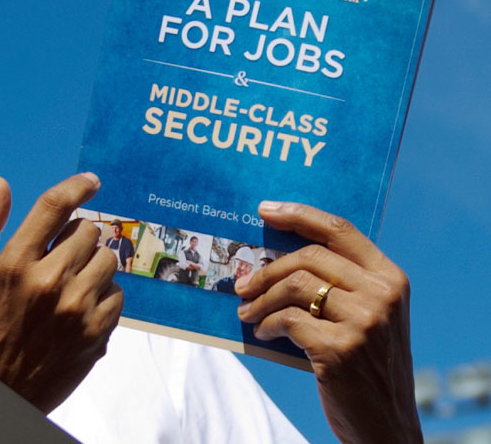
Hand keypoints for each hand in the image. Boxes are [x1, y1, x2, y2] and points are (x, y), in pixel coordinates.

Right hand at [0, 172, 122, 412]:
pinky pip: (118, 292)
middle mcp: (49, 282)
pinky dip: (103, 295)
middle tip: (60, 259)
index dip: (77, 186)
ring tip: (70, 284)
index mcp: (16, 264)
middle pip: (88, 231)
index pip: (55, 206)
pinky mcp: (98, 331)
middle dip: (77, 239)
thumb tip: (1, 183)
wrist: (2, 389)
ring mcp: (77, 308)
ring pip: (107, 259)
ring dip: (92, 265)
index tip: (91, 181)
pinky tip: (80, 308)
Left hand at [235, 202, 421, 443]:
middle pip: (308, 257)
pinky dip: (266, 325)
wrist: (386, 425)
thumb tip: (274, 256)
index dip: (299, 214)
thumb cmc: (367, 365)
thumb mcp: (369, 316)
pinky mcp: (341, 349)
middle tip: (242, 286)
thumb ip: (340, 284)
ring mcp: (364, 322)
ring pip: (293, 286)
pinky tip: (262, 334)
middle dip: (267, 270)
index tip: (265, 209)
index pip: (339, 229)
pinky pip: (287, 320)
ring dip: (261, 300)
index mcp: (390, 278)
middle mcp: (382, 294)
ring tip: (246, 313)